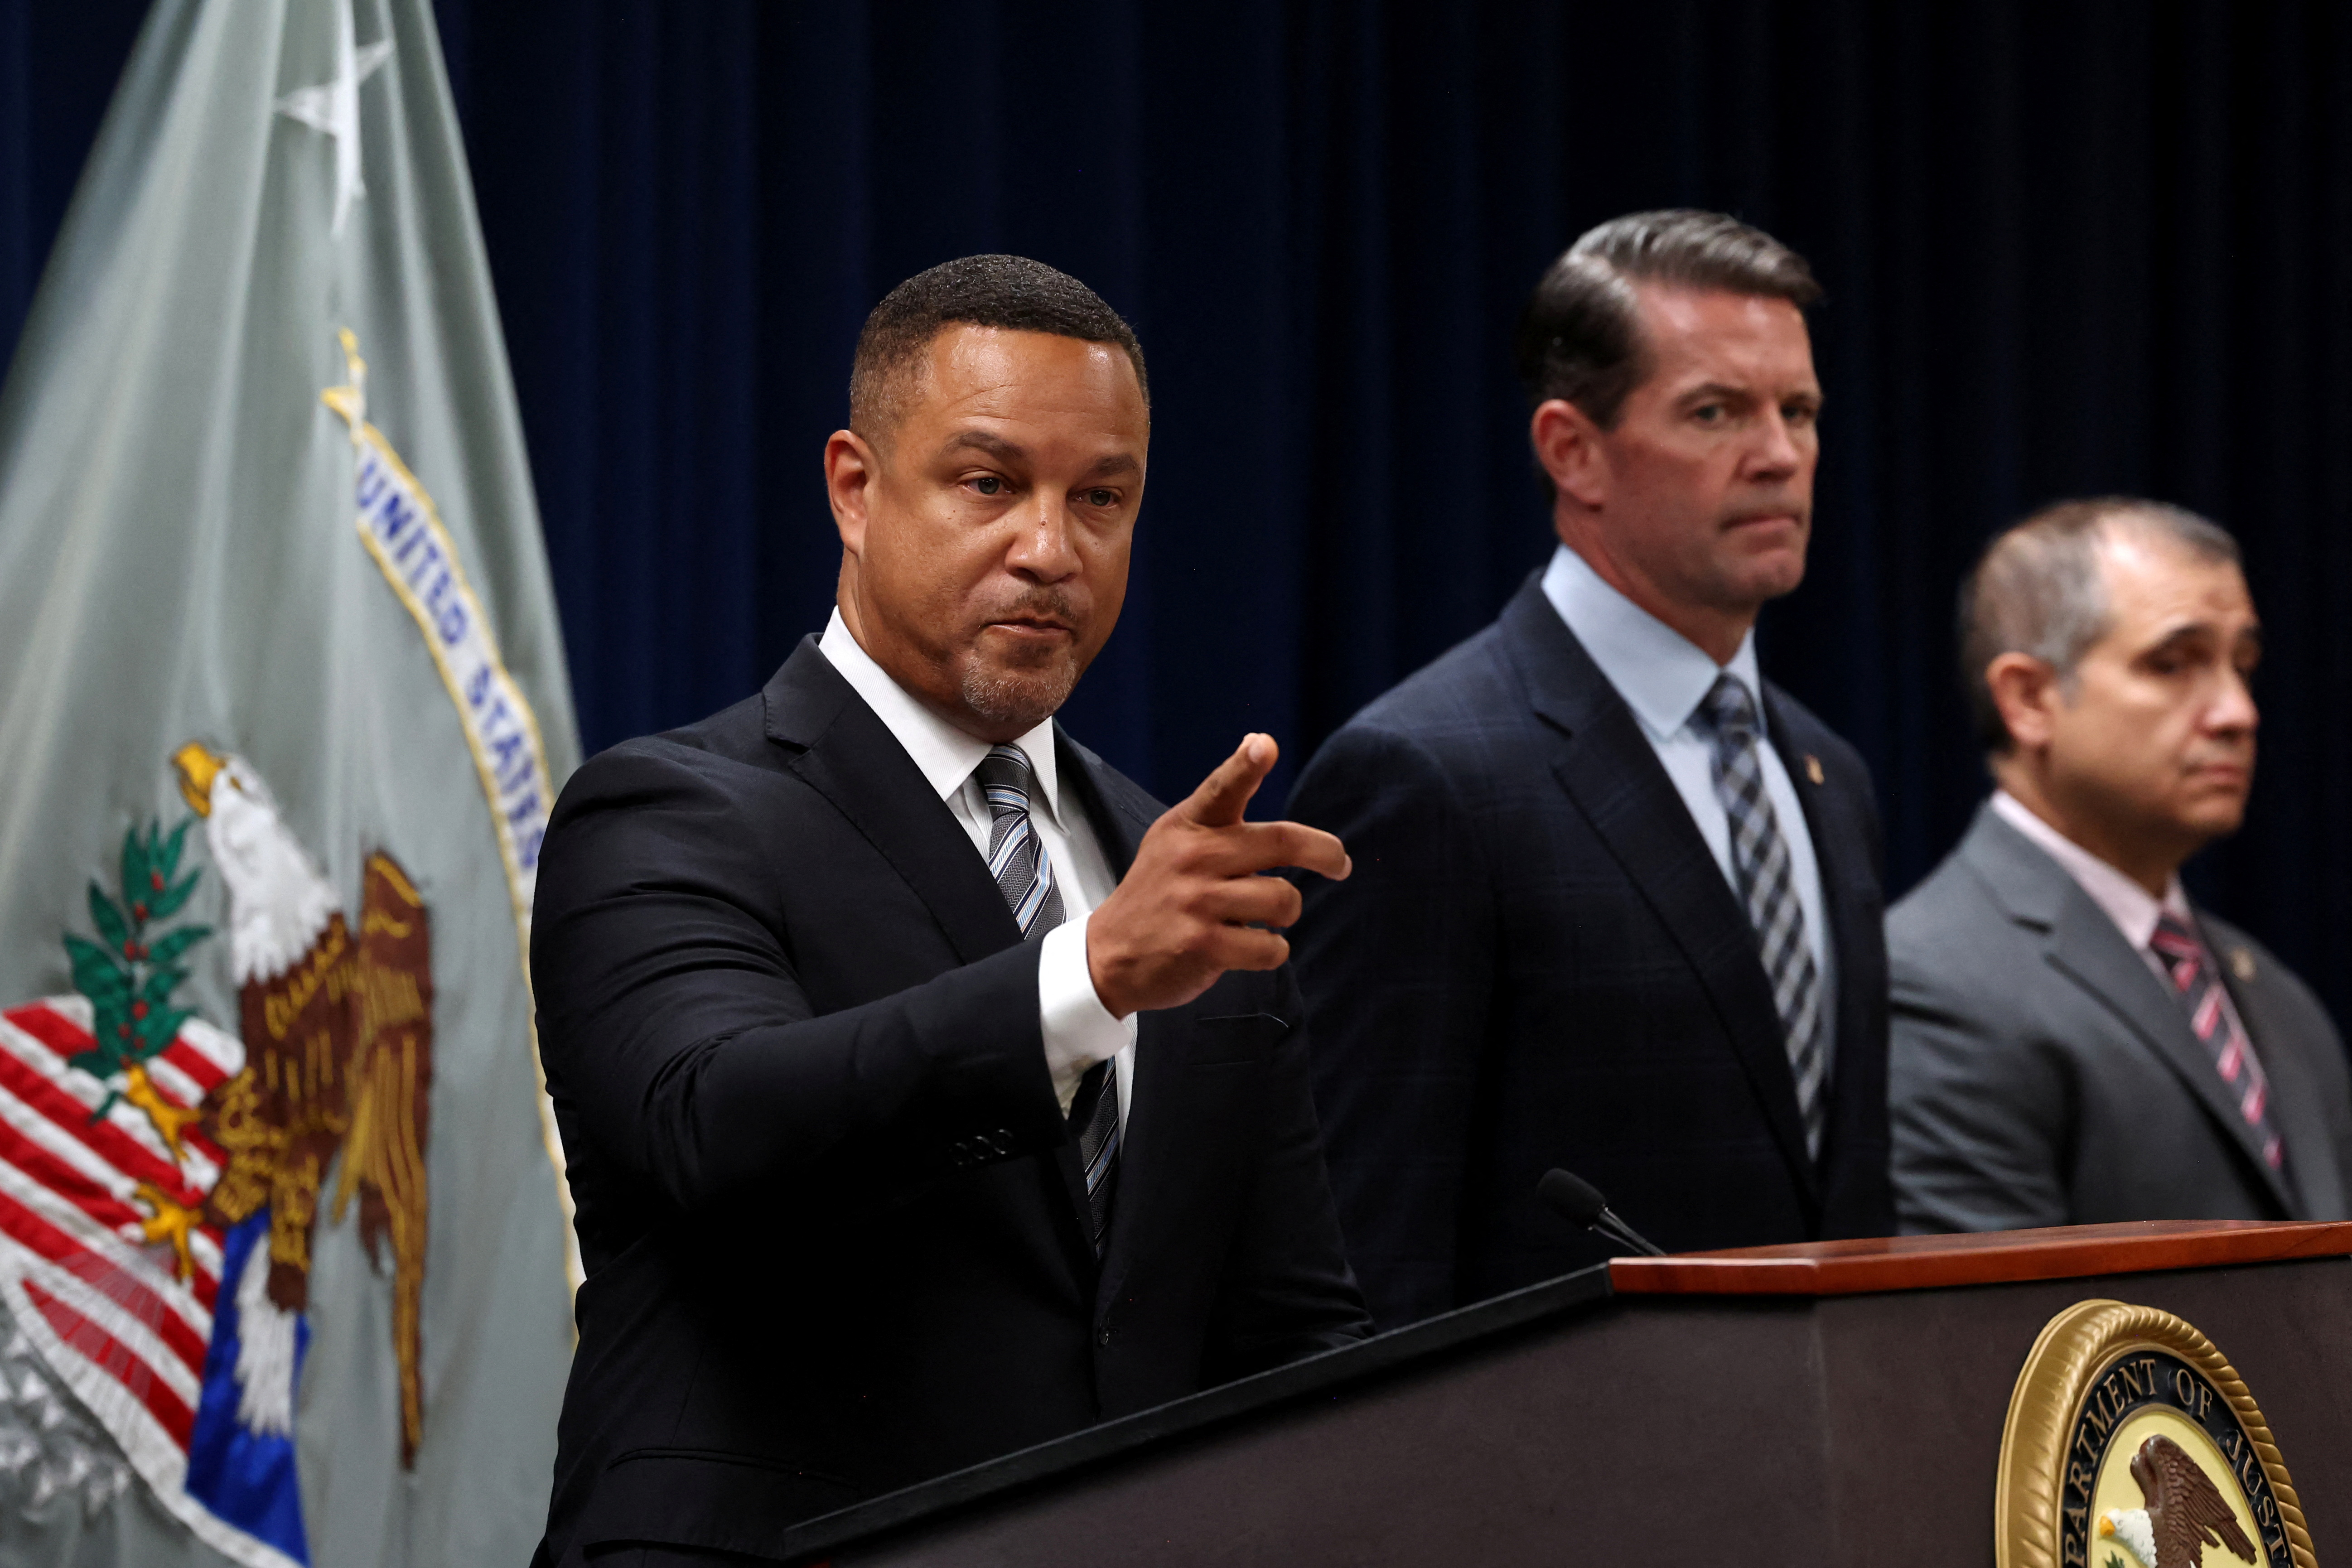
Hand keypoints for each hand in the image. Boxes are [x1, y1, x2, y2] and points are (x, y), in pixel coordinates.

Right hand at [1085, 734, 1350, 1016]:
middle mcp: (1192, 857)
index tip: (1264, 746)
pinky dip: (1272, 951)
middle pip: (1281, 842)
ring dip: (1286, 913)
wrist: (1111, 954)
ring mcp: (1197, 902)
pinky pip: (1271, 947)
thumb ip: (1218, 801)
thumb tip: (1260, 741)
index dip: (1245, 765)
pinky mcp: (1203, 945)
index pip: (1221, 789)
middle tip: (1339, 864)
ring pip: (1283, 899)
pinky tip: (1250, 948)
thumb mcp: (1175, 839)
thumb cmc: (1159, 891)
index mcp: (1188, 826)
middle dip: (1324, 853)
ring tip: (1265, 918)